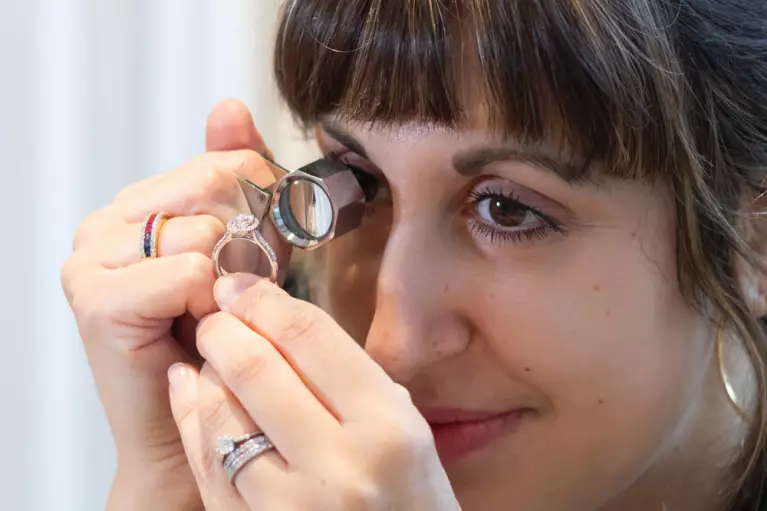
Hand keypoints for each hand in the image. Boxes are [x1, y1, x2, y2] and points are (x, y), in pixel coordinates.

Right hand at [61, 100, 290, 509]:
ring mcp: (92, 258)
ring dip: (232, 279)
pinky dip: (209, 306)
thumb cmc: (227, 338)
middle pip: (217, 186)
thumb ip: (235, 175)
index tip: (265, 252)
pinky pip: (189, 273)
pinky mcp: (97, 299)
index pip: (226, 162)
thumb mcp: (246, 247)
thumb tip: (229, 105)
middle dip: (253, 242)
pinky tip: (197, 331)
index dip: (265, 208)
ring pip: (205, 230)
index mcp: (140, 204)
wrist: (203, 420)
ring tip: (216, 313)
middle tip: (241, 287)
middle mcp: (107, 223)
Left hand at [167, 273, 460, 509]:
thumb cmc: (412, 505)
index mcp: (388, 427)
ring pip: (222, 416)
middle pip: (257, 368)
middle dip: (224, 328)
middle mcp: (341, 465)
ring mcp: (291, 506)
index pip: (310, 337)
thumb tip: (282, 324)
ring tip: (208, 355)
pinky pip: (207, 466)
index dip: (265, 301)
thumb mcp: (409, 433)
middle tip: (216, 313)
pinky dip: (193, 420)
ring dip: (206, 373)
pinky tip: (192, 393)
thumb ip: (354, 381)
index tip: (243, 286)